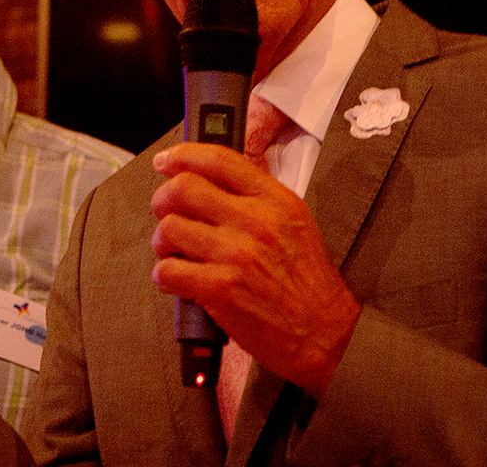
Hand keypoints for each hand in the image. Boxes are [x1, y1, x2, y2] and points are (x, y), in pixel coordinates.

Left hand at [149, 142, 359, 396]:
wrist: (324, 332)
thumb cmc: (306, 280)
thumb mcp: (294, 221)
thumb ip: (256, 196)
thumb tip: (210, 177)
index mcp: (275, 200)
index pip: (220, 160)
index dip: (184, 154)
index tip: (166, 160)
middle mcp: (255, 222)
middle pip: (183, 188)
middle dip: (163, 199)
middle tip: (165, 212)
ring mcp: (236, 255)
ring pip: (169, 229)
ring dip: (162, 241)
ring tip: (174, 252)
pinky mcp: (220, 289)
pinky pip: (167, 270)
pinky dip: (164, 275)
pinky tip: (179, 280)